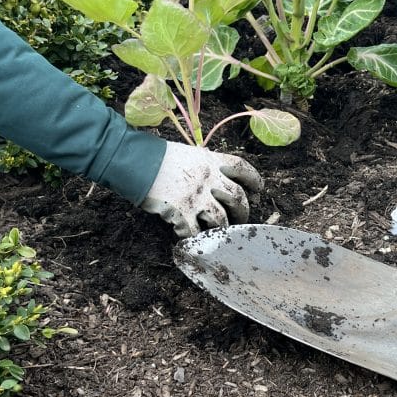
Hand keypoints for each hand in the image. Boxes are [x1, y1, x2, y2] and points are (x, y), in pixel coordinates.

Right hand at [141, 142, 262, 236]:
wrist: (137, 161)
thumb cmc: (160, 157)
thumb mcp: (190, 154)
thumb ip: (206, 165)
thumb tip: (219, 175)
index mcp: (212, 162)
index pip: (242, 169)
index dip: (254, 180)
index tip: (259, 190)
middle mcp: (209, 179)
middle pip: (237, 198)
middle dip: (243, 211)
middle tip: (241, 218)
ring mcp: (196, 197)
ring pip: (221, 219)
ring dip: (223, 229)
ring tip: (221, 234)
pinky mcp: (181, 212)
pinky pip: (195, 233)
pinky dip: (196, 240)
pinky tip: (193, 242)